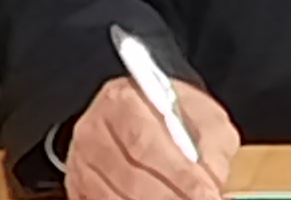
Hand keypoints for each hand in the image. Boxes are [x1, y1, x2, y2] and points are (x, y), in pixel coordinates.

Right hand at [63, 73, 239, 199]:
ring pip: (114, 196)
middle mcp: (94, 130)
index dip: (177, 173)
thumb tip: (211, 179)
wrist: (146, 118)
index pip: (145, 142)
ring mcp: (81, 161)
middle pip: (130, 175)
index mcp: (122, 100)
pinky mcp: (79, 186)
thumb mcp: (204, 117)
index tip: (204, 193)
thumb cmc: (175, 117)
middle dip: (168, 197)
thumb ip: (210, 144)